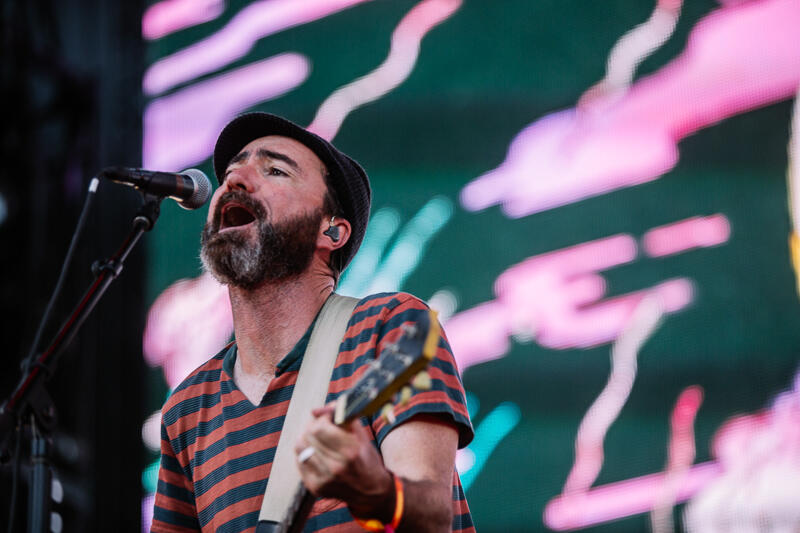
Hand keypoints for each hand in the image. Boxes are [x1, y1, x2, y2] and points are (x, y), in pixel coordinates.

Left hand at [295, 405, 394, 520]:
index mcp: (350, 452)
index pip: (320, 428)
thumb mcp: (360, 434)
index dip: (322, 418)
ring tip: (316, 438)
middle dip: (313, 426)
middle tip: (320, 425)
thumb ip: (341, 416)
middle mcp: (336, 467)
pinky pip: (300, 462)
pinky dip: (305, 453)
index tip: (328, 417)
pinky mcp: (315, 487)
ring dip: (307, 438)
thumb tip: (318, 409)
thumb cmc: (366, 458)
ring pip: (300, 448)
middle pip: (308, 436)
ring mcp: (324, 479)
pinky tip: (316, 452)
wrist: (370, 490)